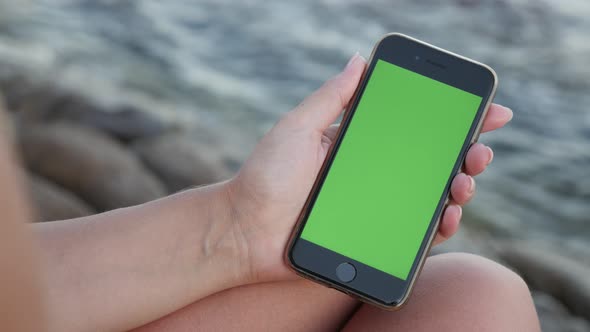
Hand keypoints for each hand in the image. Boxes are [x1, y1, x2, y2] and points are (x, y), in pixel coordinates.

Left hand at [227, 53, 512, 282]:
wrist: (243, 230)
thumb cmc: (265, 177)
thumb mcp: (297, 128)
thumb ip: (331, 98)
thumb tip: (359, 58)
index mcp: (359, 144)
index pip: (414, 126)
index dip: (452, 118)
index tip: (487, 110)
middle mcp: (373, 173)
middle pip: (432, 162)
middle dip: (466, 154)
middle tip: (478, 152)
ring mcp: (375, 206)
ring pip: (431, 197)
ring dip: (459, 189)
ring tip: (463, 185)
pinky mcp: (372, 237)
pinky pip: (414, 233)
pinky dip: (438, 227)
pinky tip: (447, 218)